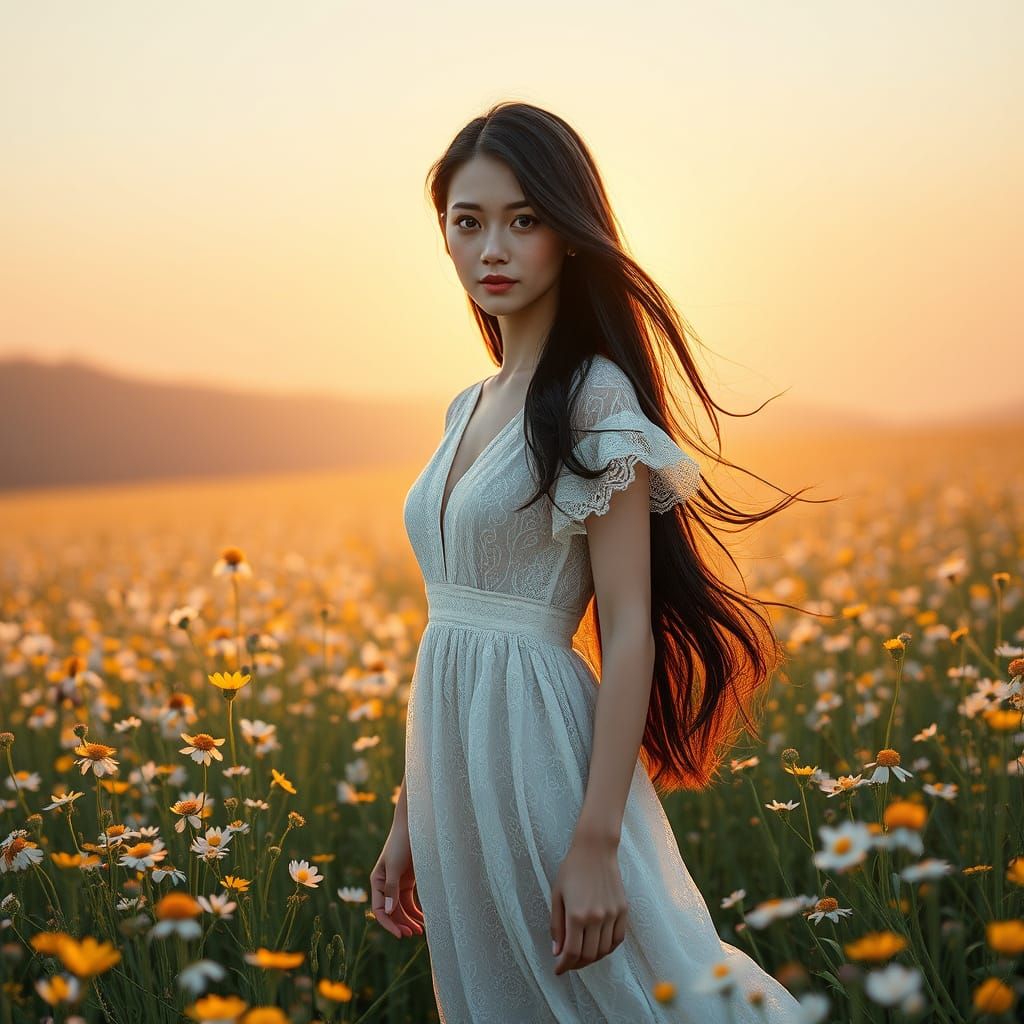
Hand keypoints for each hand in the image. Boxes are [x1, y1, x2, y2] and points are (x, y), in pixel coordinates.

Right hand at [370, 818, 424, 938]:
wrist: (415, 825)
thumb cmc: (401, 843)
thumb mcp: (394, 865)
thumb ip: (391, 888)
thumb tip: (387, 911)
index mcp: (377, 881)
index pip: (379, 910)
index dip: (389, 924)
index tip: (401, 934)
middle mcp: (385, 885)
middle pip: (391, 912)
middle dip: (401, 924)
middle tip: (415, 934)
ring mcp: (397, 884)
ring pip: (402, 909)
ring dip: (409, 920)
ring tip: (421, 931)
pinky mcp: (408, 881)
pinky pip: (410, 902)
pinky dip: (416, 912)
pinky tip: (423, 919)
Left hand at [550, 832, 627, 974]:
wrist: (596, 850)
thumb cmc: (572, 869)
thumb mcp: (557, 895)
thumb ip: (556, 925)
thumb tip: (557, 952)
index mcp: (576, 915)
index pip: (571, 952)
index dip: (564, 966)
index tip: (558, 970)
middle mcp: (596, 918)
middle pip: (588, 955)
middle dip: (576, 964)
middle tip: (568, 963)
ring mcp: (612, 915)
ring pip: (604, 950)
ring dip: (592, 958)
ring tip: (582, 955)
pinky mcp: (623, 910)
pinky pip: (617, 939)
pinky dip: (608, 948)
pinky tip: (598, 946)